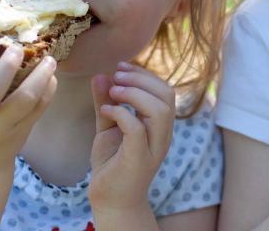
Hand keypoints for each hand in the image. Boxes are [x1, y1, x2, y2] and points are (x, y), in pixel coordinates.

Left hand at [89, 62, 174, 219]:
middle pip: (166, 96)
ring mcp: (153, 147)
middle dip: (142, 79)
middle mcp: (163, 135)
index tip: (121, 67)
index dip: (145, 74)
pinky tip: (106, 111)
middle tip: (117, 74)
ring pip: (160, 110)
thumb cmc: (112, 164)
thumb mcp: (108, 127)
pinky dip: (121, 114)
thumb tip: (101, 75)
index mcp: (160, 124)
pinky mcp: (139, 159)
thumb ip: (107, 102)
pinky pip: (137, 130)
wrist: (111, 202)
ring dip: (135, 93)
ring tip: (113, 90)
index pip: (164, 90)